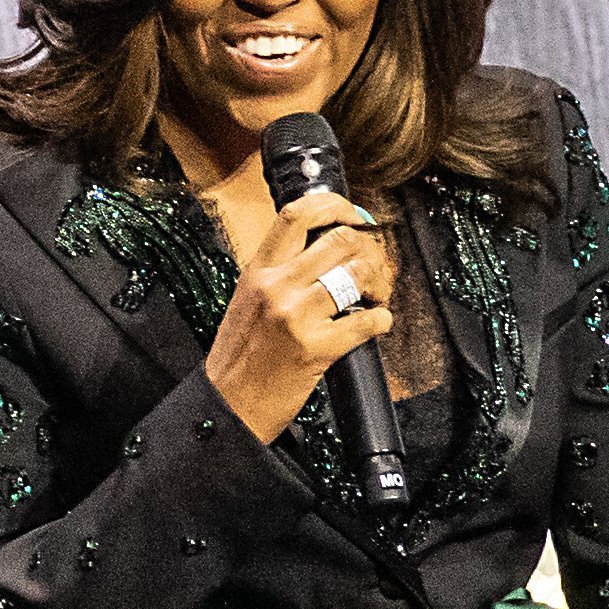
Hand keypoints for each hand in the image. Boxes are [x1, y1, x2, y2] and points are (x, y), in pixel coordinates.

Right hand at [204, 189, 391, 444]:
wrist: (228, 404)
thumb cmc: (240, 355)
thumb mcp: (248, 298)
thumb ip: (279, 271)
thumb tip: (321, 248)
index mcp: (258, 269)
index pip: (296, 214)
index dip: (334, 205)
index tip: (354, 215)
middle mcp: (277, 286)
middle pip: (339, 239)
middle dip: (367, 248)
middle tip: (373, 263)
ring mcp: (297, 316)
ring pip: (356, 274)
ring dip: (378, 282)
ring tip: (375, 295)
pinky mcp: (317, 348)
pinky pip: (367, 322)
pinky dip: (381, 319)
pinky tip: (377, 322)